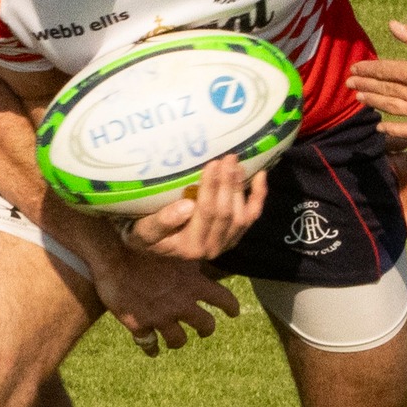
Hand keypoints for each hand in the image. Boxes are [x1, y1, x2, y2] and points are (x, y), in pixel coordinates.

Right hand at [86, 246, 242, 356]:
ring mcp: (161, 318)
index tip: (234, 312)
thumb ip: (190, 256)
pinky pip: (148, 344)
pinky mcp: (140, 325)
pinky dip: (152, 349)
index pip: (222, 299)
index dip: (231, 307)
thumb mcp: (175, 248)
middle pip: (205, 325)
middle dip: (206, 329)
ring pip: (178, 340)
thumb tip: (206, 244)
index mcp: (193, 285)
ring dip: (179, 341)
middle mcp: (181, 305)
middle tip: (205, 330)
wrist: (113, 255)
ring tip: (177, 341)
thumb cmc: (144, 246)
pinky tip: (153, 351)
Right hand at [122, 155, 266, 260]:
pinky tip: (261, 177)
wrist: (152, 247)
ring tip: (236, 164)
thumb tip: (186, 207)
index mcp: (190, 248)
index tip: (211, 164)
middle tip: (227, 158)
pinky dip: (258, 197)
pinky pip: (251, 217)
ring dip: (240, 188)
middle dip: (227, 183)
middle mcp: (211, 249)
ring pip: (241, 215)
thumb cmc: (144, 235)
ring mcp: (226, 243)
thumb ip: (162, 222)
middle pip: (226, 213)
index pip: (206, 214)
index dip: (212, 188)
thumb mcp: (144, 231)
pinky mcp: (234, 236)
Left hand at [346, 20, 406, 139]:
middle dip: (364, 86)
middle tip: (349, 84)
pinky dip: (395, 130)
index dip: (367, 70)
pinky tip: (381, 127)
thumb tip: (390, 26)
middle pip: (384, 90)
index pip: (384, 71)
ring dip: (374, 104)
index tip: (354, 69)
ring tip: (359, 100)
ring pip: (393, 109)